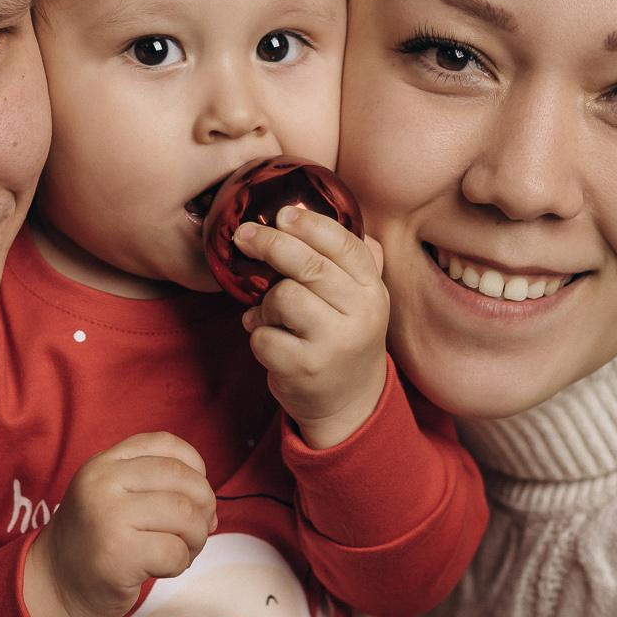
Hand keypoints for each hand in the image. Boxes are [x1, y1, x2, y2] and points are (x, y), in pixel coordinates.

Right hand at [22, 431, 215, 616]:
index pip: (166, 444)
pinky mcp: (118, 554)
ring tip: (179, 550)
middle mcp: (103, 481)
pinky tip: (161, 569)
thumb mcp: (117, 495)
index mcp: (105, 462)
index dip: (195, 468)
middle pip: (185, 481)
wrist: (56, 584)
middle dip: (203, 510)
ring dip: (195, 539)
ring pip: (186, 516)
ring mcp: (109, 516)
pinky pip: (176, 552)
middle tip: (192, 532)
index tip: (192, 495)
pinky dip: (179, 564)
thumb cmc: (98, 540)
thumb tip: (211, 507)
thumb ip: (158, 486)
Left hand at [234, 207, 390, 447]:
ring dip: (265, 303)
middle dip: (270, 244)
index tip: (282, 214)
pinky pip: (263, 334)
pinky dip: (257, 334)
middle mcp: (361, 314)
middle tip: (243, 236)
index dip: (310, 225)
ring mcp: (334, 343)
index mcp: (373, 290)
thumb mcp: (359, 300)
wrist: (350, 402)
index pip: (345, 245)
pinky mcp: (305, 368)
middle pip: (309, 265)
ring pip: (282, 297)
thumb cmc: (342, 337)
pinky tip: (269, 341)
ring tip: (269, 315)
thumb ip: (345, 260)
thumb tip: (304, 215)